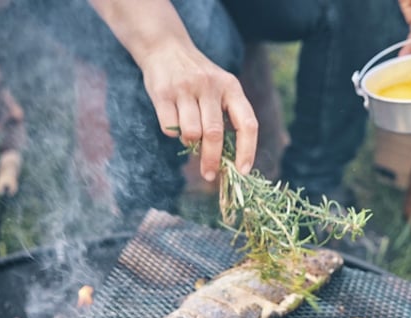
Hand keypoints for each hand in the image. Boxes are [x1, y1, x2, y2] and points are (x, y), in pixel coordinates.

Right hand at [139, 41, 258, 180]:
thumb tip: (229, 161)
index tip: (242, 171)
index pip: (247, 124)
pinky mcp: (163, 92)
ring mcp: (185, 88)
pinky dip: (173, 133)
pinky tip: (174, 123)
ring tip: (190, 137)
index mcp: (232, 87)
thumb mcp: (221, 89)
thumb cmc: (199, 80)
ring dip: (190, 144)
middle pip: (214, 134)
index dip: (247, 151)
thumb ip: (227, 118)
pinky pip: (170, 127)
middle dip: (212, 160)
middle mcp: (210, 86)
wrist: (166, 48)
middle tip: (209, 175)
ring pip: (191, 133)